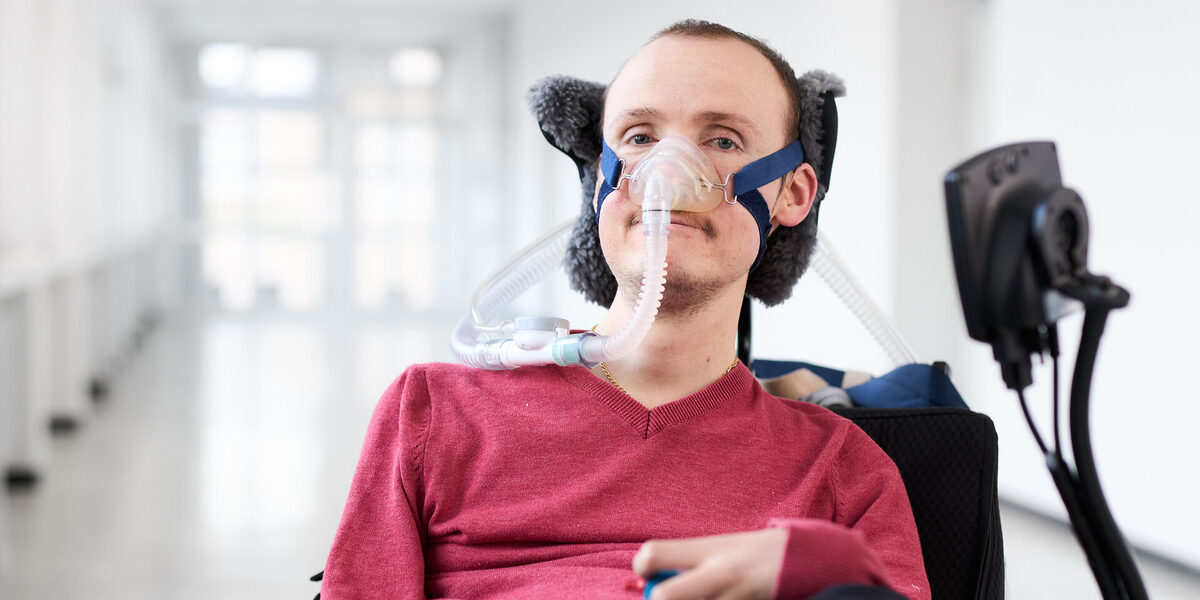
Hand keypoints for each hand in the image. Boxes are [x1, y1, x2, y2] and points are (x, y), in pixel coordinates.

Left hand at [632, 528, 786, 599]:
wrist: (803, 561)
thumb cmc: (752, 553)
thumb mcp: (719, 547)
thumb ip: (686, 563)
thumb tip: (648, 587)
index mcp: (709, 549)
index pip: (655, 554)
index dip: (641, 566)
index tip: (646, 574)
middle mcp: (720, 574)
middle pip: (664, 596)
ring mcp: (736, 598)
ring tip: (699, 597)